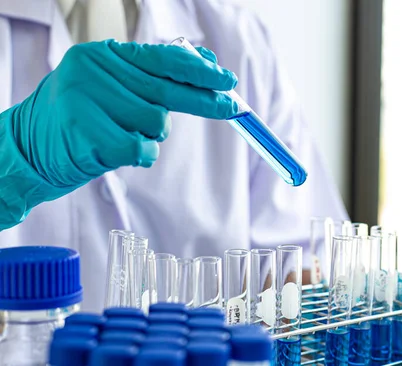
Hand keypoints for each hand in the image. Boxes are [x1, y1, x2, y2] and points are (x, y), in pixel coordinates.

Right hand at [8, 40, 236, 189]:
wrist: (26, 149)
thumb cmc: (79, 120)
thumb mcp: (113, 90)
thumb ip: (154, 81)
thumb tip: (207, 70)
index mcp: (102, 54)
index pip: (162, 59)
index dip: (198, 71)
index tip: (227, 80)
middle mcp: (93, 70)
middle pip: (166, 90)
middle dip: (204, 101)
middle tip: (231, 107)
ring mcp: (86, 99)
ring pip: (155, 122)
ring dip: (151, 136)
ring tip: (122, 134)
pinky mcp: (85, 132)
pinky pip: (140, 148)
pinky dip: (140, 155)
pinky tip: (116, 151)